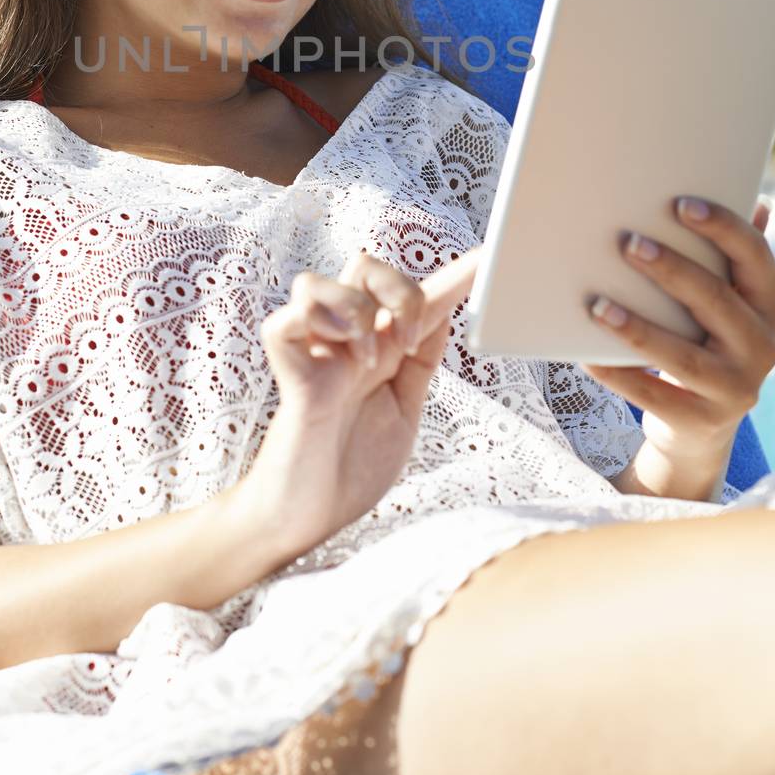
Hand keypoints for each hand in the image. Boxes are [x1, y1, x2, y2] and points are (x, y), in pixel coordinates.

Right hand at [246, 245, 482, 559]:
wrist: (308, 519)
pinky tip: (344, 358)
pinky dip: (317, 326)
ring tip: (370, 359)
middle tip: (405, 342)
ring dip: (356, 310)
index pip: (420, 297)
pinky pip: (283, 322)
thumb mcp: (403, 410)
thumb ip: (420, 363)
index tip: (490, 255)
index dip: (457, 274)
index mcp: (377, 348)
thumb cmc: (350, 466)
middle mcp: (345, 342)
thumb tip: (443, 314)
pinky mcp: (291, 377)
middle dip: (399, 290)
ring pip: (317, 282)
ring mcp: (314, 355)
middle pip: (364, 266)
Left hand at [582, 197, 774, 474]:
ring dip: (637, 329)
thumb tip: (760, 201)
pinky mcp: (701, 421)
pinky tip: (585, 356)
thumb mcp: (728, 301)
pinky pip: (652, 396)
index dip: (723, 227)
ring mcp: (736, 389)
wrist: (700, 423)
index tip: (681, 204)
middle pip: (714, 299)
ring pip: (682, 355)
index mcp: (771, 305)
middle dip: (670, 269)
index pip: (756, 257)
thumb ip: (734, 257)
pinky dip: (617, 374)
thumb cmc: (705, 338)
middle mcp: (763, 347)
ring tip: (598, 305)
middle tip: (627, 243)